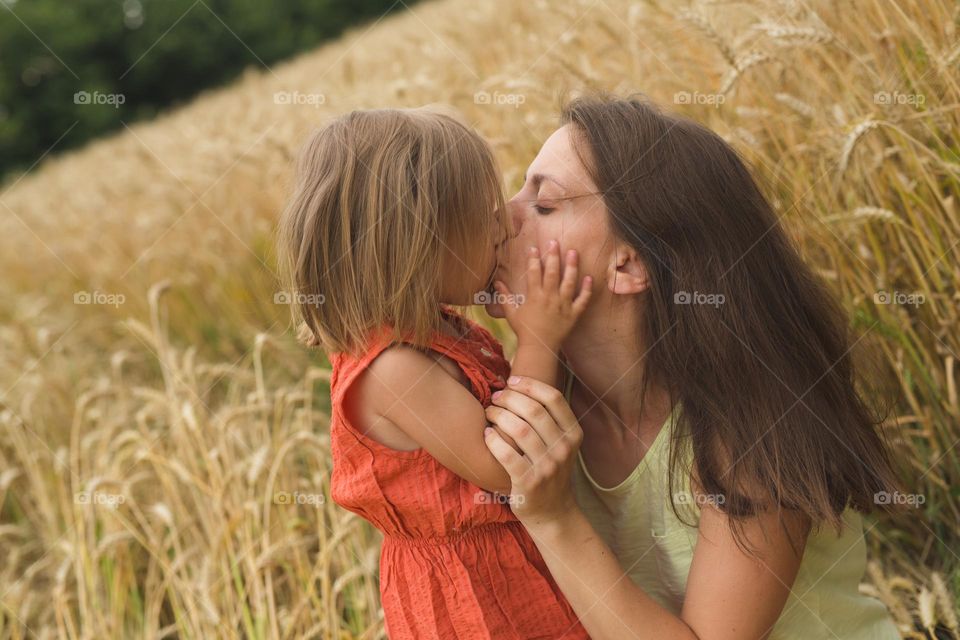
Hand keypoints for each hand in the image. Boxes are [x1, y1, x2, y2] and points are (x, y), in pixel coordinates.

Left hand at [483, 375, 583, 526]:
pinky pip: (507, 455)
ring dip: (498, 416)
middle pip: (533, 410)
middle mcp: (563, 449)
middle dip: (509, 398)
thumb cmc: (549, 469)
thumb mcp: (560, 444)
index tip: (511, 381)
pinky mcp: (528, 482)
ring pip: (519, 429)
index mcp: (573, 434)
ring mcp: (547, 466)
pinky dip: (493, 440)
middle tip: (495, 398)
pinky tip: (487, 435)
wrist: (552, 512)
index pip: (553, 398)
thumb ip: (548, 418)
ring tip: (489, 414)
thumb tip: (519, 383)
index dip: (529, 384)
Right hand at [494, 240, 591, 350]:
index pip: (533, 273)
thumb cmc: (524, 331)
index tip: (534, 247)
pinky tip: (589, 277)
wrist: (539, 349)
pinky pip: (582, 300)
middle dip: (553, 256)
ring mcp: (563, 306)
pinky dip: (587, 289)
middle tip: (555, 242)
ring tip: (573, 252)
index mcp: (534, 297)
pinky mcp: (573, 314)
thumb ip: (505, 297)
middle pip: (552, 273)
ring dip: (571, 266)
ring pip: (569, 282)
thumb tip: (496, 283)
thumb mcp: (512, 313)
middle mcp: (549, 299)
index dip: (533, 259)